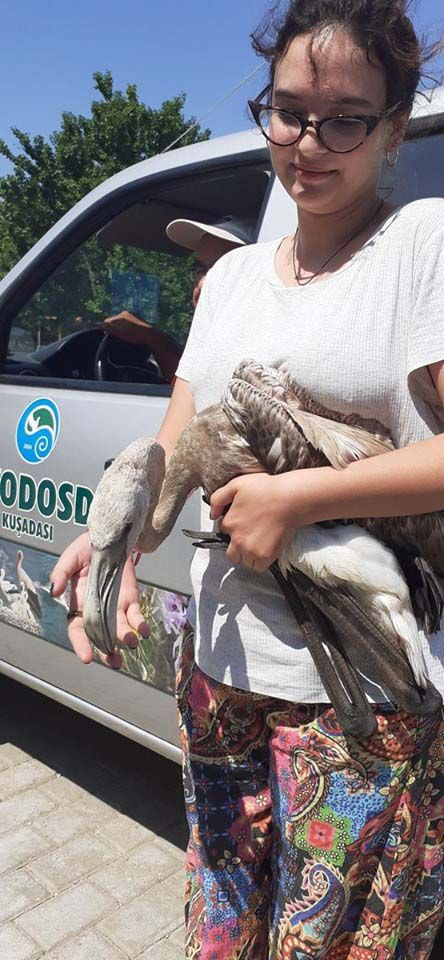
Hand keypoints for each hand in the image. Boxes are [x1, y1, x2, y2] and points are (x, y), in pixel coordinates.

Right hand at [50, 532, 148, 669]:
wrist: (111, 537)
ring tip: (131, 644)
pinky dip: (140, 624)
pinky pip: (136, 615)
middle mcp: (97, 609)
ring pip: (120, 629)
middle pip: (100, 635)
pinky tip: (144, 630)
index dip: (81, 644)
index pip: (78, 629)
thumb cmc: (87, 548)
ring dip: (126, 639)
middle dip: (107, 650)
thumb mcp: (70, 557)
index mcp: (78, 603)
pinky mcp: (130, 599)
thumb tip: (54, 591)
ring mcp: (115, 605)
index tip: (87, 657)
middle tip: (114, 662)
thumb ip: (61, 572)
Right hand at [102, 310, 152, 346]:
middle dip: (114, 327)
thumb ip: (109, 328)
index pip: (109, 321)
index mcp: (122, 315)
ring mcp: (134, 315)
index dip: (106, 328)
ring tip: (123, 336)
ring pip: (123, 321)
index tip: (107, 336)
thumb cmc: (136, 335)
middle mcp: (128, 313)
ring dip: (121, 327)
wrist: (152, 336)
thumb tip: (97, 324)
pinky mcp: (140, 319)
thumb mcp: (120, 333)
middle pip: (116, 320)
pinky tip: (130, 334)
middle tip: (115, 337)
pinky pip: (130, 323)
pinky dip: (128, 327)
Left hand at [210, 473, 300, 571]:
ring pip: (244, 561)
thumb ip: (218, 498)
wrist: (291, 499)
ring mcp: (251, 550)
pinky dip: (261, 561)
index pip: (224, 531)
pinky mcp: (266, 556)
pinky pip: (258, 567)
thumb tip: (212, 515)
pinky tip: (266, 549)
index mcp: (230, 523)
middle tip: (251, 536)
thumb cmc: (267, 489)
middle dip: (238, 546)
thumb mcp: (236, 485)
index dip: (234, 526)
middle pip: (231, 553)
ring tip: (260, 542)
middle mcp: (238, 540)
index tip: (244, 522)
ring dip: (249, 555)